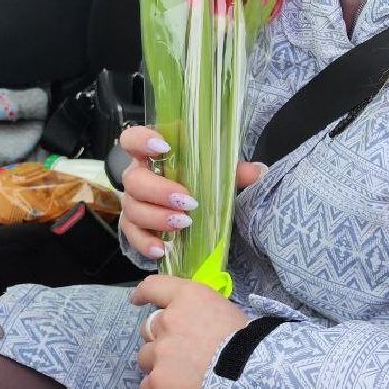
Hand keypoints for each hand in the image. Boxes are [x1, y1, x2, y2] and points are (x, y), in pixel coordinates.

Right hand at [118, 125, 267, 261]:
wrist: (190, 210)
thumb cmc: (197, 183)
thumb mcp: (216, 173)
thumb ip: (233, 170)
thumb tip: (256, 172)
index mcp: (152, 155)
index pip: (132, 139)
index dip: (141, 140)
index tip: (164, 147)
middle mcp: (138, 176)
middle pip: (133, 180)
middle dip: (159, 191)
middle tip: (188, 202)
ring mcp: (133, 202)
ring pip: (132, 209)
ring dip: (157, 218)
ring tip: (184, 224)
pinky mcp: (134, 228)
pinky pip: (132, 236)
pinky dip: (145, 243)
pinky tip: (162, 249)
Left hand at [131, 275, 248, 388]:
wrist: (253, 378)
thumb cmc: (249, 344)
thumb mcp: (226, 312)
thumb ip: (200, 314)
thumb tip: (192, 327)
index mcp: (188, 297)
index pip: (154, 286)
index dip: (143, 294)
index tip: (136, 299)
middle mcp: (168, 320)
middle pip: (148, 328)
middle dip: (159, 340)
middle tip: (180, 355)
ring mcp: (160, 352)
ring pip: (145, 359)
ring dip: (158, 366)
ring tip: (182, 380)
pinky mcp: (157, 382)